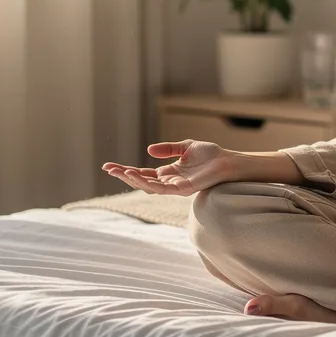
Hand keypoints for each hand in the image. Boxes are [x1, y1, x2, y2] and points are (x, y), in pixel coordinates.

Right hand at [102, 140, 234, 195]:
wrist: (227, 161)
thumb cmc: (211, 155)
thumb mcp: (185, 147)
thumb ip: (168, 149)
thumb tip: (148, 151)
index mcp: (169, 173)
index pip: (143, 173)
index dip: (126, 170)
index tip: (109, 166)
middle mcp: (169, 182)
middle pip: (142, 181)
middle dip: (124, 175)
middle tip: (107, 168)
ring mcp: (175, 187)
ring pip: (148, 186)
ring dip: (133, 179)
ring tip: (118, 171)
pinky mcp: (183, 189)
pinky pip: (161, 188)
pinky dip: (148, 183)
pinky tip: (136, 175)